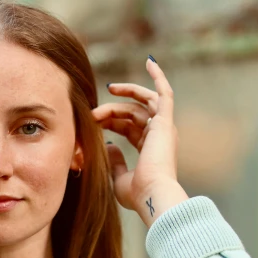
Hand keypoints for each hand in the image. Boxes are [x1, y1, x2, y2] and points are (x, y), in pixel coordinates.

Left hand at [91, 58, 179, 214]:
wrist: (152, 195)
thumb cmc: (137, 194)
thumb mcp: (119, 178)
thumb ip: (114, 162)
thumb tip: (107, 145)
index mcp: (150, 149)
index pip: (129, 127)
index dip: (111, 122)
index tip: (93, 122)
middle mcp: (159, 136)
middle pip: (133, 113)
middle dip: (112, 111)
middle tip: (93, 113)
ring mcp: (163, 128)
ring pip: (141, 103)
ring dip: (124, 95)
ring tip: (108, 89)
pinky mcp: (165, 121)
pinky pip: (164, 93)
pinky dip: (158, 77)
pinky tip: (149, 62)